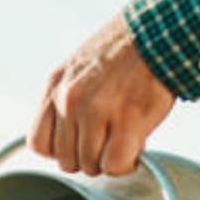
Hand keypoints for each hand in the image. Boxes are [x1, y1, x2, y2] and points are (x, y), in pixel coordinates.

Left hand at [28, 14, 174, 175]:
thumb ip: (66, 101)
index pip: (39, 144)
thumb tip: (69, 142)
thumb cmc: (124, 54)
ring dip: (110, 159)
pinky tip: (135, 146)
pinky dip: (127, 163)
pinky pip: (114, 165)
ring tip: (124, 136)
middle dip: (90, 157)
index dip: (63, 150)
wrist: (160, 33)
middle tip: (110, 138)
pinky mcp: (126, 120)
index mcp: (55, 86)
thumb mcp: (79, 68)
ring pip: (91, 166)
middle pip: (67, 161)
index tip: (82, 142)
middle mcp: (69, 99)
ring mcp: (96, 110)